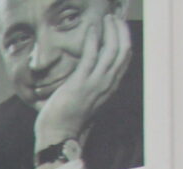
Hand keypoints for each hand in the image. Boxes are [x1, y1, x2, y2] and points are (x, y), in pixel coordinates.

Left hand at [31, 9, 131, 156]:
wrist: (58, 136)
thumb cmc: (67, 119)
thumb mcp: (85, 98)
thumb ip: (90, 84)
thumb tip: (84, 70)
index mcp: (110, 87)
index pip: (124, 59)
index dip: (124, 40)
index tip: (119, 27)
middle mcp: (107, 84)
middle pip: (124, 51)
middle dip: (121, 31)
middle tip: (113, 17)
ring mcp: (95, 84)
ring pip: (112, 50)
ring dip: (110, 30)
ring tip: (106, 19)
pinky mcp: (80, 83)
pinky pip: (91, 56)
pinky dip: (93, 40)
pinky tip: (91, 29)